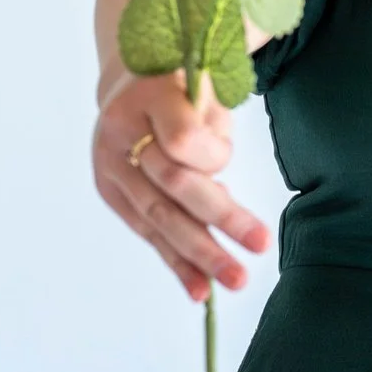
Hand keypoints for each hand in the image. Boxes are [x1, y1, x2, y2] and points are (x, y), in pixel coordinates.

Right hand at [91, 71, 267, 300]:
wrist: (131, 82)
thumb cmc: (184, 88)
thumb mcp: (206, 88)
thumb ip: (212, 134)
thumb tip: (218, 193)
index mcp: (148, 96)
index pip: (181, 141)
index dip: (212, 157)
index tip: (226, 157)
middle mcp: (120, 132)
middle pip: (172, 185)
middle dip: (220, 219)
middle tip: (261, 245)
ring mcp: (109, 164)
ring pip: (158, 217)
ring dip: (199, 254)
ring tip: (234, 279)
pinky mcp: (110, 192)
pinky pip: (148, 232)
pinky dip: (176, 262)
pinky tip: (200, 289)